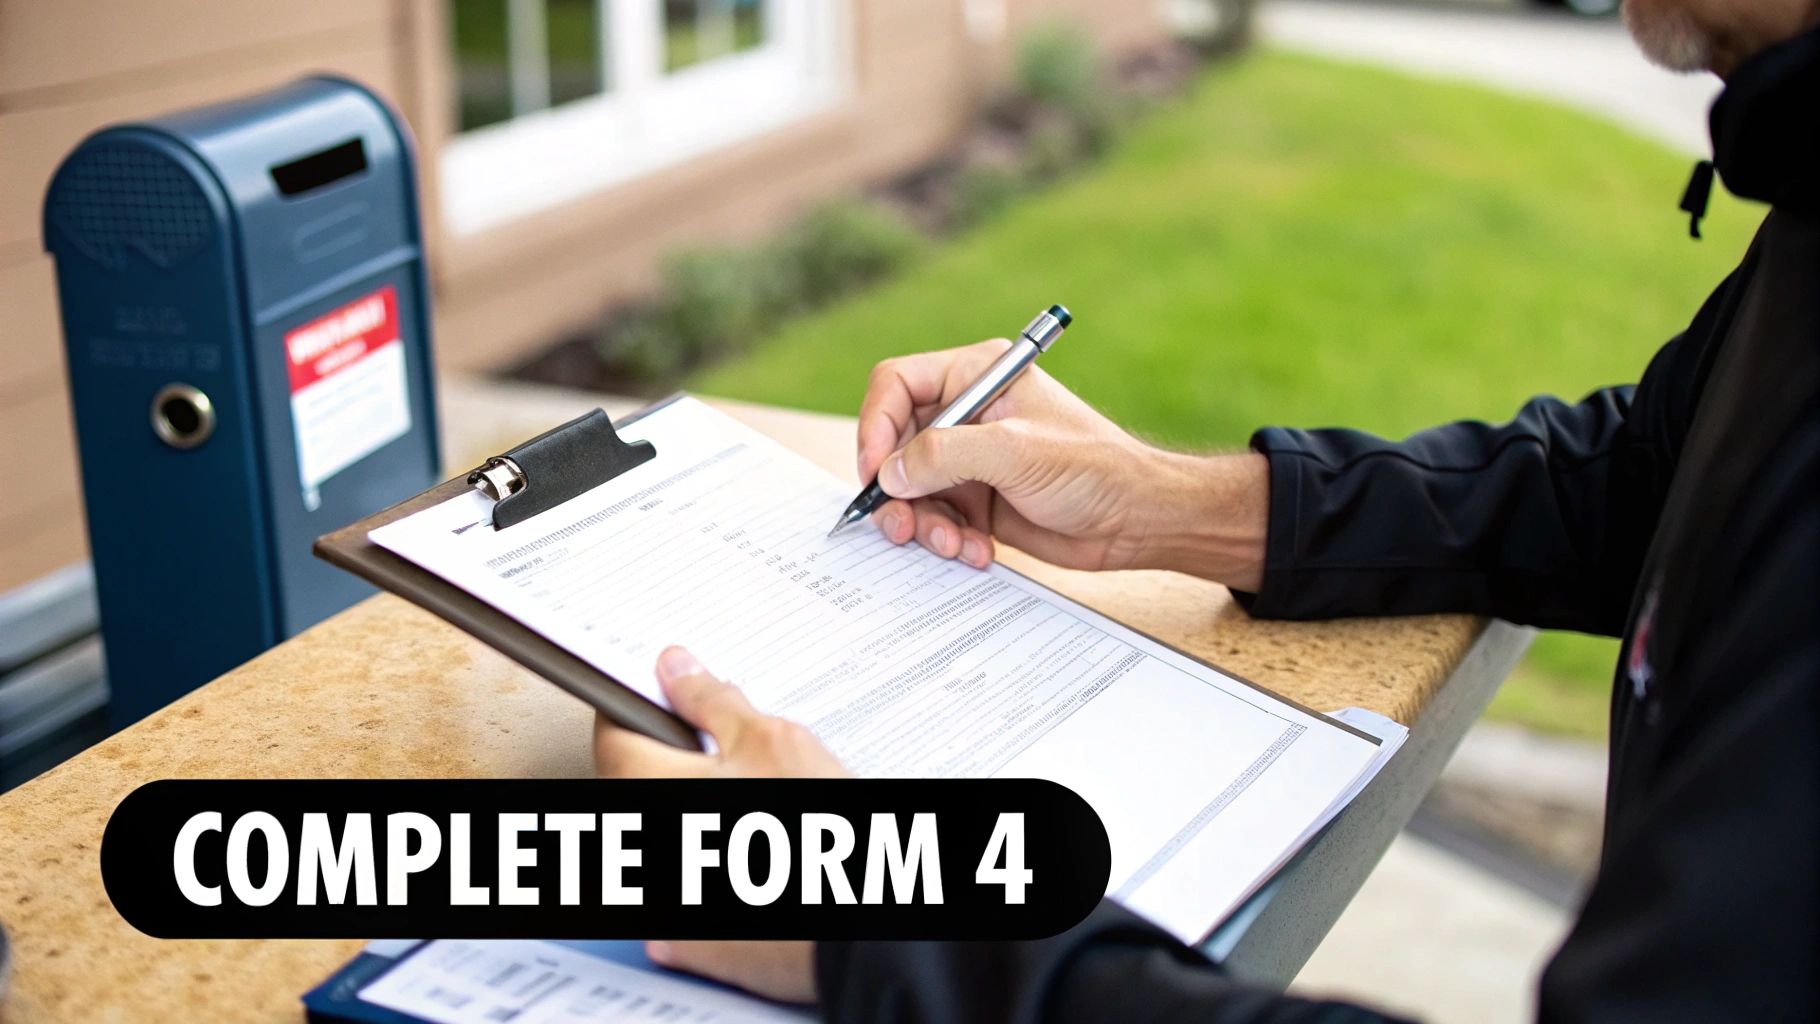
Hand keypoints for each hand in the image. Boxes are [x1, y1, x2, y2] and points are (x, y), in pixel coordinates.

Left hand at [593, 646, 842, 1002]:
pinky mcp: (685, 931)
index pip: (613, 729)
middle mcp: (642, 841)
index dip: (643, 702)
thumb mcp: (771, 742)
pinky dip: (713, 852)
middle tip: (734, 744)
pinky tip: (757, 844)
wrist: (850, 928)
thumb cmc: (813, 836)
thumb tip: (675, 669)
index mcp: (648, 786)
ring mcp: (660, 892)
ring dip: (700, 803)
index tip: (673, 693)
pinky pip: (684, 876)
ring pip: (667, 824)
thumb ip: (714, 701)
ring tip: (761, 796)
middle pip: (639, 777)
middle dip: (679, 754)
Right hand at [857, 340, 1269, 589]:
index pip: (896, 385)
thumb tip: (889, 472)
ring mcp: (970, 459)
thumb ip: (945, 454)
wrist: (1137, 520)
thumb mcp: (1016, 452)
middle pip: (894, 444)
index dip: (876, 426)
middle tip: (904, 526)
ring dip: (923, 523)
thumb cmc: (1095, 469)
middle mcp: (967, 413)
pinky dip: (947, 540)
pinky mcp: (977, 499)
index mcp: (976, 376)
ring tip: (953, 544)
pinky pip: (936, 518)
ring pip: (910, 489)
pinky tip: (977, 552)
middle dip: (897, 490)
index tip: (876, 472)